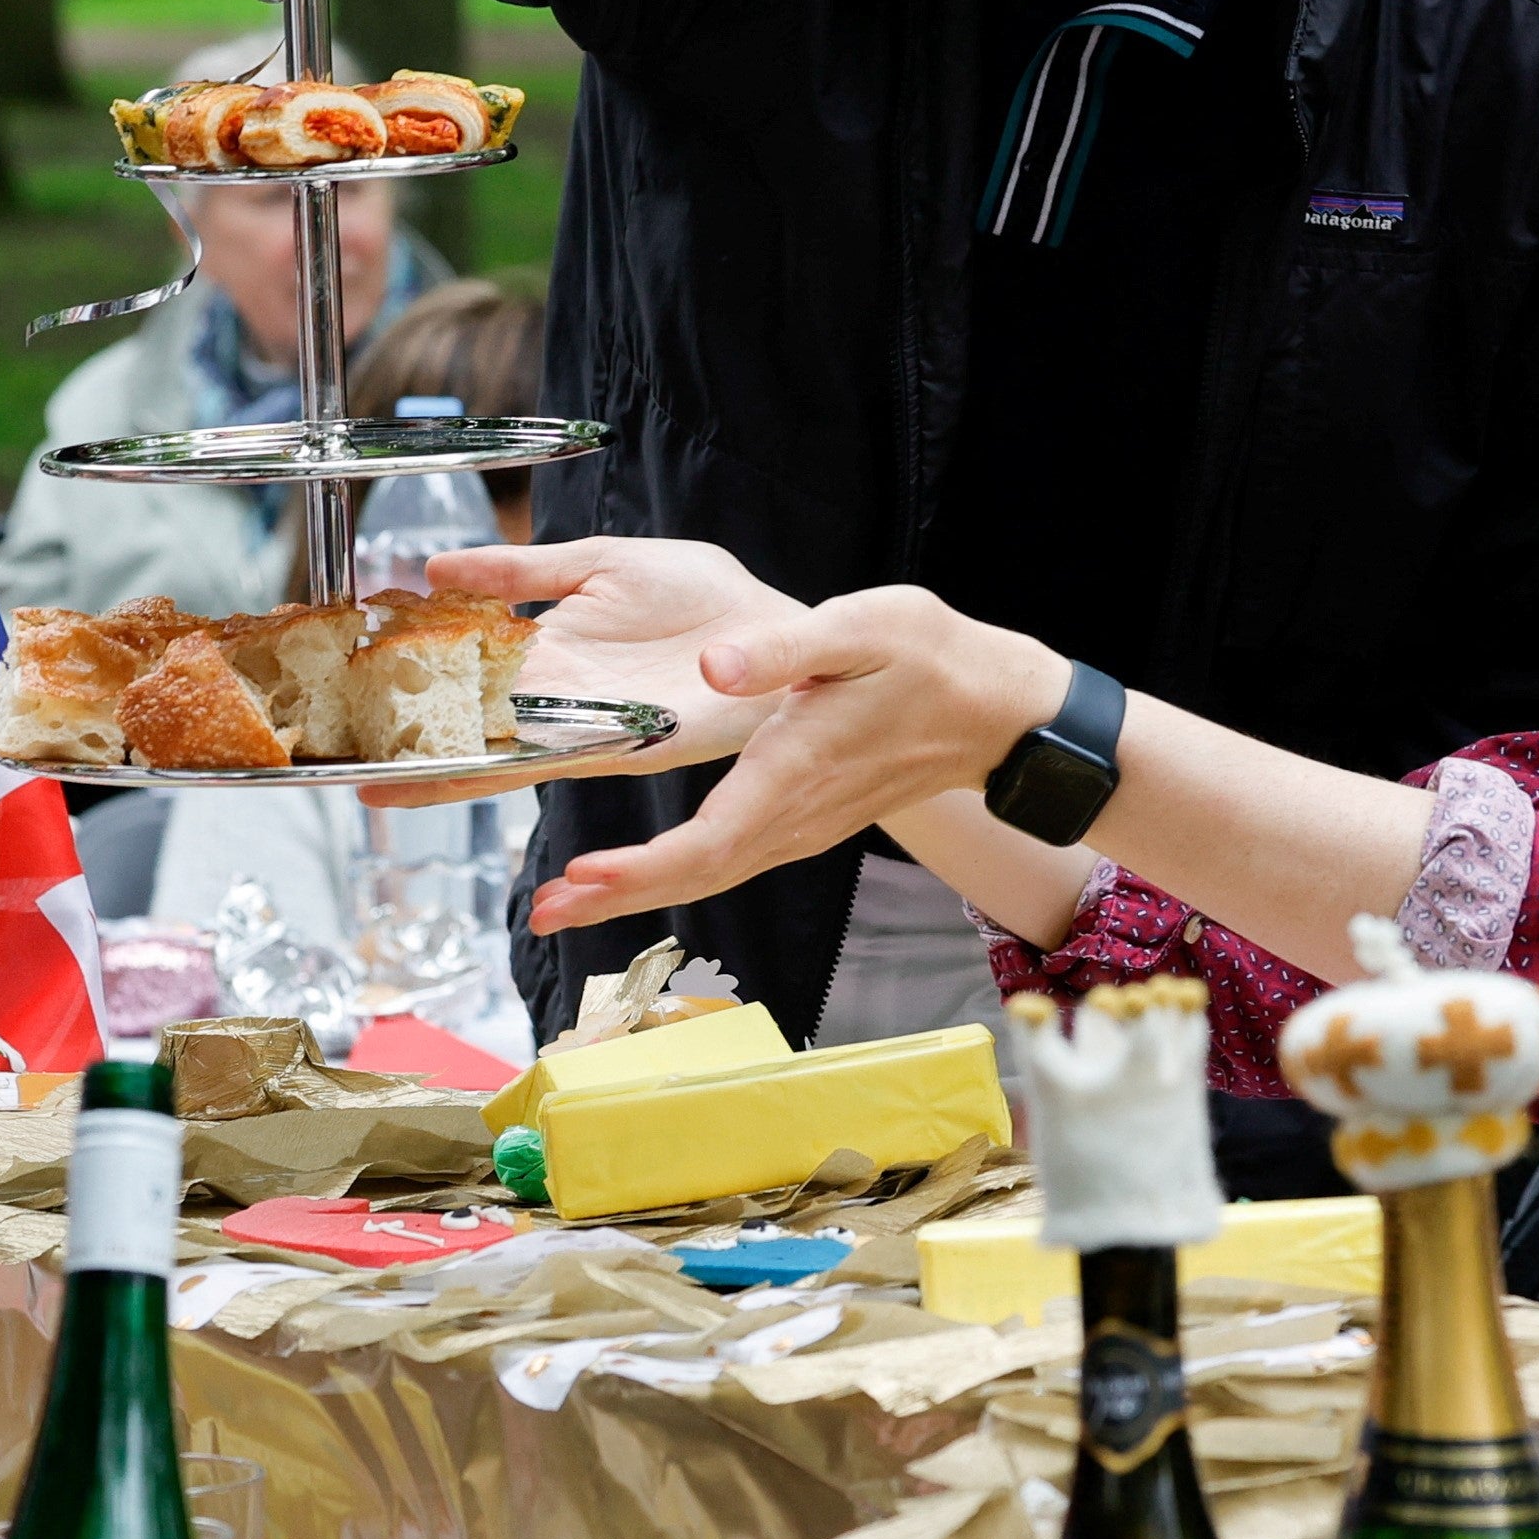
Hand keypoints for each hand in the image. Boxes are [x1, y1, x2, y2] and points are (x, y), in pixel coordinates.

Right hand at [339, 535, 799, 811]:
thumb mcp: (600, 563)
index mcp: (546, 648)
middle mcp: (552, 696)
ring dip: (431, 769)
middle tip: (326, 753)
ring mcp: (578, 725)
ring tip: (367, 780)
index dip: (402, 676)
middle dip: (399, 740)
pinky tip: (448, 779)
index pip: (459, 667)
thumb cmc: (704, 598)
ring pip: (488, 755)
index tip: (341, 680)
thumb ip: (522, 572)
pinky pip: (542, 765)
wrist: (773, 628)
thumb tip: (437, 565)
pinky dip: (492, 775)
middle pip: (462, 724)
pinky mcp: (614, 746)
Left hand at [433, 539, 1064, 932]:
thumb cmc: (933, 659)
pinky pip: (730, 859)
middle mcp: (794, 814)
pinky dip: (673, 872)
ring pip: (710, 873)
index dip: (642, 868)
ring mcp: (801, 825)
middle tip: (542, 910)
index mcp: (796, 768)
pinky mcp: (804, 820)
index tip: (581, 876)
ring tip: (565, 899)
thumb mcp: (864, 628)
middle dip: (616, 897)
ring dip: (637, 889)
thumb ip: (786, 646)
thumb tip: (712, 667)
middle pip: (696, 874)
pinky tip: (635, 869)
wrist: (996, 711)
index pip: (708, 840)